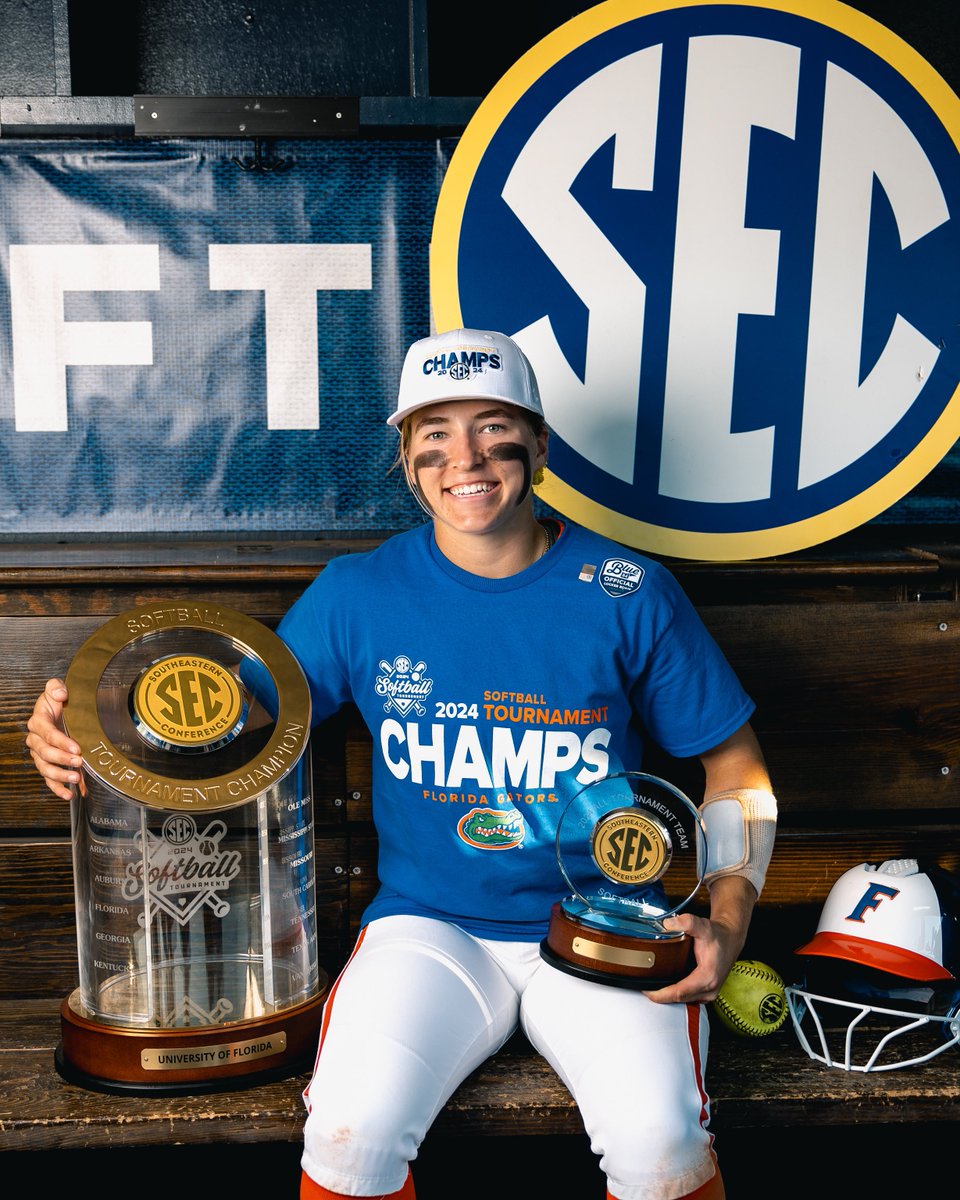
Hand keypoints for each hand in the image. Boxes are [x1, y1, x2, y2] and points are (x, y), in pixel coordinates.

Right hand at [25, 678, 81, 800]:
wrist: (61, 710)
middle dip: (61, 759)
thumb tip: (60, 694)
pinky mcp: (48, 764)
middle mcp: (36, 739)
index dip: (60, 741)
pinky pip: (49, 780)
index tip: (76, 747)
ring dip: (60, 775)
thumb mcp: (56, 688)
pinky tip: (69, 794)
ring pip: (45, 768)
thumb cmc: (59, 701)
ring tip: (75, 777)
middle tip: (78, 762)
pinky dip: (58, 788)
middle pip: (44, 753)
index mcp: (38, 721)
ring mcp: (41, 754)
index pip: (47, 733)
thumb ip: (56, 687)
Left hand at [644, 876, 754, 1005]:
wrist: (730, 939)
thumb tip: (668, 923)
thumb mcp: (702, 925)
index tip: (647, 991)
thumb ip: (687, 922)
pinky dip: (676, 994)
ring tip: (651, 988)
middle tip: (643, 989)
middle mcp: (710, 989)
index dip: (662, 994)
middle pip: (680, 999)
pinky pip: (688, 998)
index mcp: (708, 977)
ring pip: (684, 1000)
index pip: (680, 992)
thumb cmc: (717, 935)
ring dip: (668, 997)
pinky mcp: (707, 992)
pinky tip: (665, 987)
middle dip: (661, 997)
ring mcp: (709, 993)